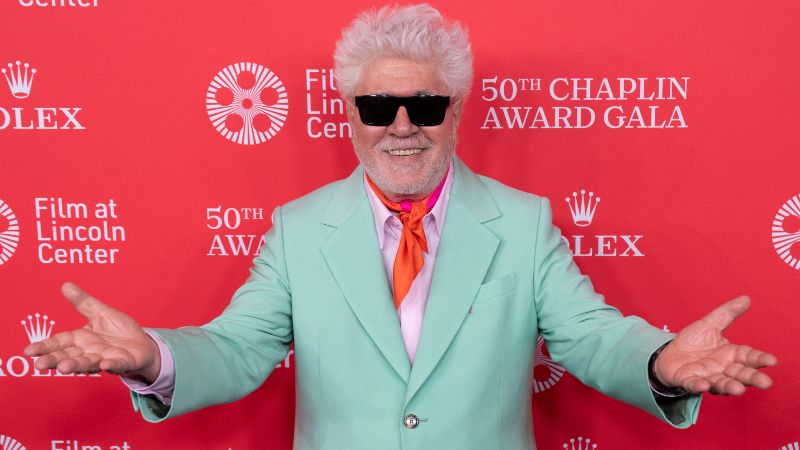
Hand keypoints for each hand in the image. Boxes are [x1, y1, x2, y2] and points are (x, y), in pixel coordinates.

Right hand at [24, 282, 160, 381]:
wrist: (143, 343)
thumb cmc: (119, 330)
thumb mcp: (100, 312)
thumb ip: (83, 302)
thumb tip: (65, 285)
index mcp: (81, 339)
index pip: (59, 342)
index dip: (45, 347)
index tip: (28, 351)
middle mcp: (89, 351)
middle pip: (69, 356)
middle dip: (55, 360)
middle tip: (40, 366)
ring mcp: (104, 358)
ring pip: (88, 363)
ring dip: (76, 365)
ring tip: (65, 367)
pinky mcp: (122, 362)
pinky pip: (116, 365)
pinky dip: (111, 366)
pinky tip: (105, 365)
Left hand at [654, 295, 777, 394]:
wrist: (669, 355)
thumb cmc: (693, 342)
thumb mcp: (709, 324)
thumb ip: (727, 313)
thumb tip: (746, 298)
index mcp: (730, 355)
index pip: (748, 357)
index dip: (760, 358)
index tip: (772, 360)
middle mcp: (722, 369)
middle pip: (740, 374)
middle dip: (752, 378)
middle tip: (766, 383)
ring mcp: (706, 377)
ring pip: (721, 384)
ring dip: (730, 386)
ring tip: (739, 389)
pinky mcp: (689, 381)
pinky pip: (694, 385)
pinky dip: (699, 386)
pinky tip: (703, 385)